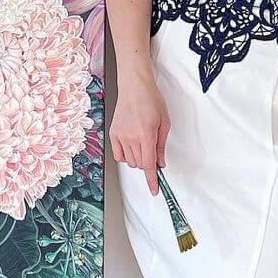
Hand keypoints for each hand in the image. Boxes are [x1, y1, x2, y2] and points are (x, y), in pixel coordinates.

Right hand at [110, 71, 170, 194]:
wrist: (134, 86)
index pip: (148, 165)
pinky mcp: (113, 134)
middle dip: (147, 162)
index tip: (154, 190)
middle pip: (139, 164)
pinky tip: (131, 146)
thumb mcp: (164, 123)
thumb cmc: (151, 100)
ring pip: (129, 161)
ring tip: (142, 142)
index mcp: (146, 134)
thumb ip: (161, 146)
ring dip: (137, 158)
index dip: (152, 180)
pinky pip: (119, 155)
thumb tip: (160, 163)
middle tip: (152, 149)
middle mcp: (131, 137)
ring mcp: (120, 136)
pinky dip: (126, 156)